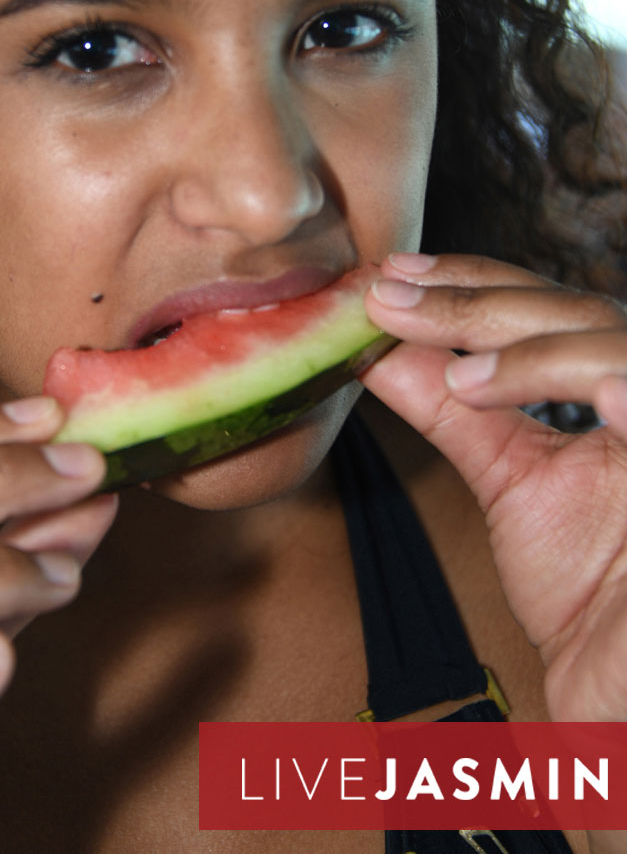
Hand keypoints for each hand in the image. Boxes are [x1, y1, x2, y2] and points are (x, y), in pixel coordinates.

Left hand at [361, 253, 626, 722]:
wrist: (626, 701)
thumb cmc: (592, 595)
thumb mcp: (512, 483)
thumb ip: (456, 413)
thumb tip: (376, 350)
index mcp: (623, 387)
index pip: (551, 307)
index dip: (475, 280)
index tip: (391, 275)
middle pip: (584, 314)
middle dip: (482, 303)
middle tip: (394, 300)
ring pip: (623, 348)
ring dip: (538, 353)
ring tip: (463, 381)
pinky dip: (625, 390)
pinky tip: (581, 393)